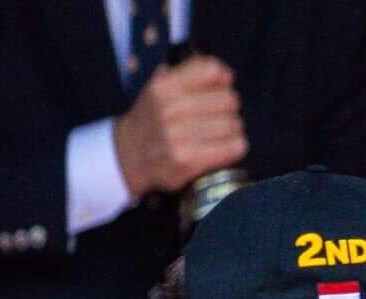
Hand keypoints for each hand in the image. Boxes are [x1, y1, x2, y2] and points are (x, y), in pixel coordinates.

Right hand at [111, 57, 246, 196]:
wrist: (130, 154)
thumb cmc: (155, 118)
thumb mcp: (163, 86)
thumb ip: (192, 72)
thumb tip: (226, 74)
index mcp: (164, 86)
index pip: (212, 71)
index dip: (223, 80)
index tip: (220, 88)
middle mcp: (169, 109)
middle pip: (228, 100)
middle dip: (230, 108)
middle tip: (221, 115)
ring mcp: (177, 136)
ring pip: (234, 124)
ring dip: (234, 129)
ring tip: (221, 133)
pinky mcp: (188, 161)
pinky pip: (234, 147)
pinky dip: (235, 146)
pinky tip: (223, 146)